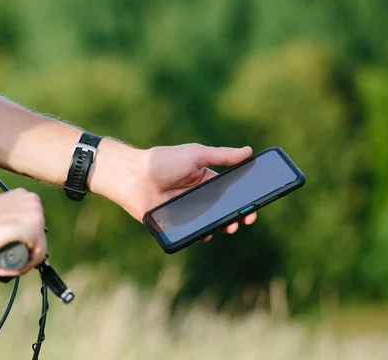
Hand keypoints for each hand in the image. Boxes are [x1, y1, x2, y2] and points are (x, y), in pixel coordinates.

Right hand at [0, 188, 46, 275]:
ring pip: (37, 249)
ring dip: (18, 263)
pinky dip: (21, 268)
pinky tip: (2, 269)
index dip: (19, 242)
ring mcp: (35, 215)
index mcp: (25, 195)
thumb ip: (2, 208)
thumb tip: (6, 218)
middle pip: (36, 238)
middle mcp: (33, 202)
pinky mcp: (31, 230)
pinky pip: (35, 257)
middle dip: (19, 253)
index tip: (2, 250)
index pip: (32, 226)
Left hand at [114, 144, 256, 239]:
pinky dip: (201, 234)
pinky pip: (191, 232)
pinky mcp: (174, 224)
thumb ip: (222, 156)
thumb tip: (248, 152)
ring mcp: (185, 211)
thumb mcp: (196, 155)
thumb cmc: (162, 161)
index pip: (229, 191)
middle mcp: (196, 196)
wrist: (132, 176)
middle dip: (236, 215)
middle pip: (222, 209)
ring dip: (221, 226)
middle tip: (245, 219)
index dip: (242, 198)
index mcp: (203, 179)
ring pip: (209, 222)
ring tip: (229, 227)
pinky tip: (207, 234)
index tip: (255, 204)